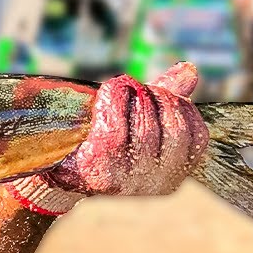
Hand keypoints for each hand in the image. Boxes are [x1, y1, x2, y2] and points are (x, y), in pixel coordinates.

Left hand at [46, 62, 209, 196]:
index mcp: (171, 178)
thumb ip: (167, 99)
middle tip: (141, 87)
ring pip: (146, 125)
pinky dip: (115, 98)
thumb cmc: (102, 143)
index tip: (163, 92)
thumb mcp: (139, 123)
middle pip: (174, 129)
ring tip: (126, 87)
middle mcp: (154, 183)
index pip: (196, 136)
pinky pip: (115, 123)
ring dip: (137, 96)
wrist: (56, 168)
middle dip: (160, 99)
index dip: (183, 106)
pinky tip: (110, 90)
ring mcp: (127, 178)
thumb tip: (190, 69)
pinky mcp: (100, 167)